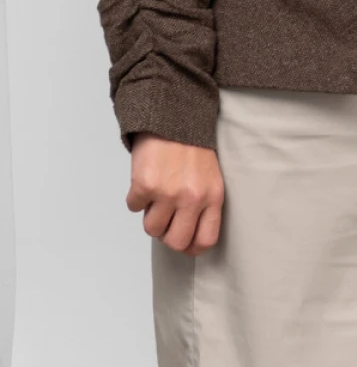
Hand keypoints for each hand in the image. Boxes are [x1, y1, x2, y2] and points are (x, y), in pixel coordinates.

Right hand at [128, 134, 223, 254]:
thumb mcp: (210, 177)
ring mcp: (168, 193)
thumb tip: (188, 235)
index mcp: (213, 197)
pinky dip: (136, 198)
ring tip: (157, 196)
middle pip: (175, 241)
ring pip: (151, 228)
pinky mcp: (144, 185)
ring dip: (150, 215)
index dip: (192, 248)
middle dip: (167, 236)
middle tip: (165, 220)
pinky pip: (134, 207)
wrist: (174, 119)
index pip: (206, 239)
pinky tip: (146, 181)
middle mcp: (192, 198)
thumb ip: (203, 204)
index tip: (185, 244)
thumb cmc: (193, 148)